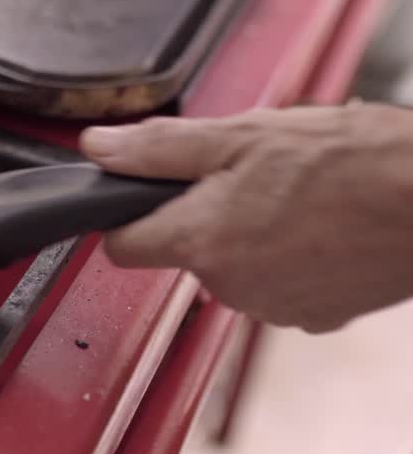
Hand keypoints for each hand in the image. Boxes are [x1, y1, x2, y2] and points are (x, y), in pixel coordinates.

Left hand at [79, 103, 412, 333]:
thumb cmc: (354, 162)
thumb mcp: (243, 135)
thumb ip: (160, 148)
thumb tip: (99, 148)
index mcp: (200, 240)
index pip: (123, 247)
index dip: (128, 217)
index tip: (147, 196)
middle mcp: (229, 286)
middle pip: (184, 252)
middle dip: (205, 215)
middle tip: (252, 177)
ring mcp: (273, 307)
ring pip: (233, 268)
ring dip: (251, 234)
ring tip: (299, 196)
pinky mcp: (314, 318)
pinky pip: (279, 285)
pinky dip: (291, 259)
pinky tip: (324, 225)